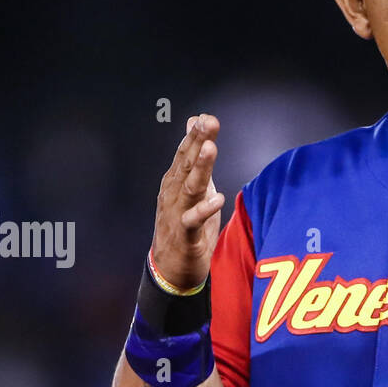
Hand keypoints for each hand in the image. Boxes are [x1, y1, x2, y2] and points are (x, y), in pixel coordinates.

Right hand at [150, 114, 224, 290]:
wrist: (170, 268)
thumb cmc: (184, 226)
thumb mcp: (190, 190)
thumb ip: (194, 159)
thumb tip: (195, 124)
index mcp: (174, 182)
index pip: (184, 154)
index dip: (194, 136)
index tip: (206, 118)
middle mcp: (172, 194)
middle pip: (185, 164)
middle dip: (197, 142)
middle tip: (208, 123)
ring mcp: (176, 214)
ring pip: (189, 188)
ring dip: (200, 168)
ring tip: (210, 149)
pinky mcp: (184, 236)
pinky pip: (193, 221)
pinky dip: (204, 210)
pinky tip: (218, 199)